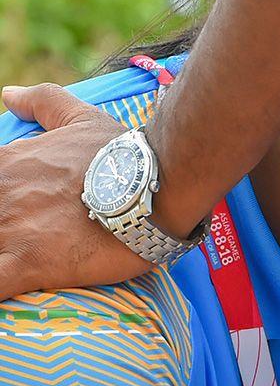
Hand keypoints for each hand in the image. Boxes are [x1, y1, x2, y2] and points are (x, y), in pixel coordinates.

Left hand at [0, 84, 148, 297]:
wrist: (158, 184)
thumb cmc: (122, 153)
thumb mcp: (81, 117)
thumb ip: (43, 102)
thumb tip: (9, 95)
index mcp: (7, 163)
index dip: (4, 200)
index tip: (18, 210)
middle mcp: (2, 194)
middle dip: (1, 227)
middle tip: (26, 234)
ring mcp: (10, 230)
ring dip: (0, 251)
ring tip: (21, 256)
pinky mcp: (27, 264)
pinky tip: (11, 291)